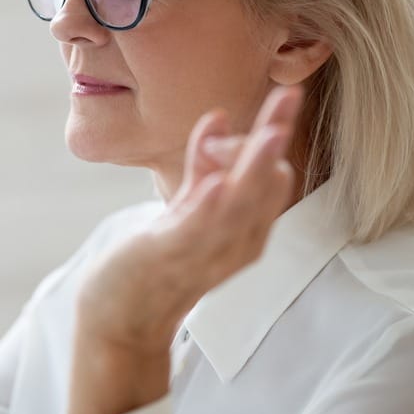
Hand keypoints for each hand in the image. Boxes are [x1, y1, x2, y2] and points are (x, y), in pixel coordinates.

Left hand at [67, 84, 303, 413]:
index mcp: (247, 228)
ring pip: (241, 206)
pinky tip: (218, 184)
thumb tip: (219, 115)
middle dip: (275, 142)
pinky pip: (197, 234)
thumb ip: (206, 165)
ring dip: (254, 167)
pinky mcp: (170, 259)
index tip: (268, 100)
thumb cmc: (160, 261)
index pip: (276, 174)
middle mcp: (237, 242)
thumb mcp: (191, 206)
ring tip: (271, 133)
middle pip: (266, 186)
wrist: (122, 318)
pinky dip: (210, 208)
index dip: (272, 134)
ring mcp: (206, 252)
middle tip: (290, 96)